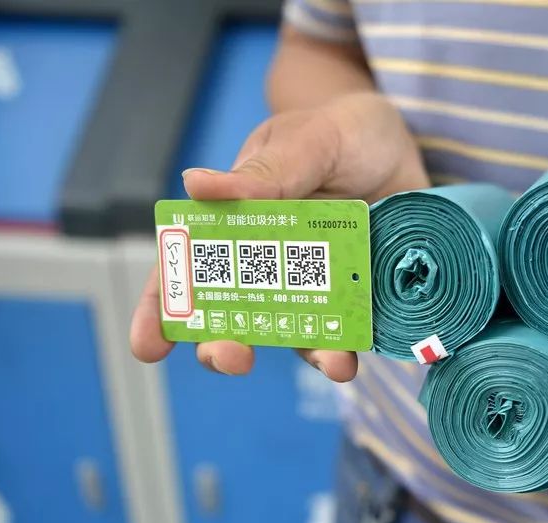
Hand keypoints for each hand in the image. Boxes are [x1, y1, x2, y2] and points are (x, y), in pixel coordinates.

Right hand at [130, 91, 429, 380]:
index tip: (147, 347)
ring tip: (331, 364)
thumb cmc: (340, 133)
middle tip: (230, 356)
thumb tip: (195, 184)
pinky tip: (352, 357)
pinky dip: (351, 348)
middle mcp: (274, 262)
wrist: (399, 142)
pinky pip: (351, 330)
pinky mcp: (361, 293)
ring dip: (308, 354)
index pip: (190, 268)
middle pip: (237, 314)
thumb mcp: (307, 141)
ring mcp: (319, 283)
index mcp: (240, 221)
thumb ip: (263, 172)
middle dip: (225, 344)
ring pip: (298, 332)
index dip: (164, 308)